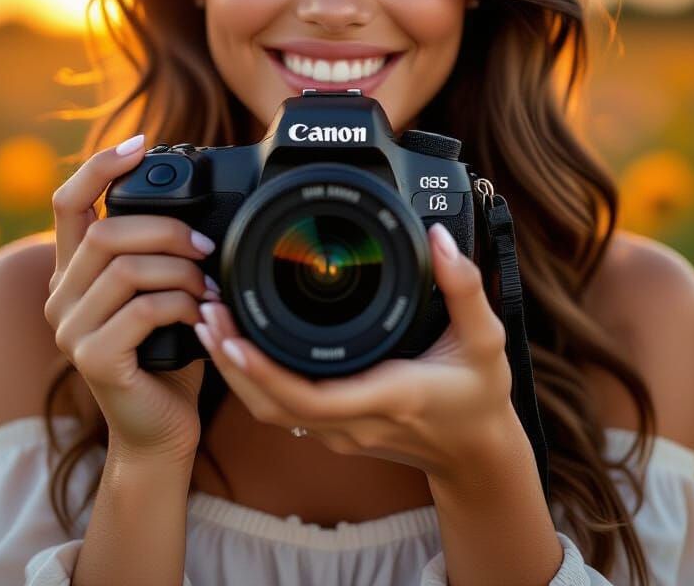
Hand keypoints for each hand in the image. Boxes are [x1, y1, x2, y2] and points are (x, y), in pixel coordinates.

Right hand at [44, 135, 218, 465]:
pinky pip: (142, 309)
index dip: (98, 166)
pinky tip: (200, 314)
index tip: (140, 143)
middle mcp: (60, 296)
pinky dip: (181, 304)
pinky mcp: (93, 359)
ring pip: (125, 269)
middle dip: (165, 229)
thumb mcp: (157, 292)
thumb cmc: (166, 354)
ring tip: (209, 287)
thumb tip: (196, 210)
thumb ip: (155, 253)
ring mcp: (70, 330)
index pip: (66, 202)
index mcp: (71, 272)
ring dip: (180, 270)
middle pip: (104, 233)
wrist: (160, 428)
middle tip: (207, 245)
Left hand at [194, 222, 519, 480]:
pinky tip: (238, 344)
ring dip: (235, 369)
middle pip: (272, 405)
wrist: (477, 455)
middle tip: (206, 310)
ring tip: (210, 320)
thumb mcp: (486, 339)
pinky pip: (282, 409)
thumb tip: (439, 238)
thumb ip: (465, 286)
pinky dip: (253, 377)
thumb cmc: (480, 396)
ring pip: (270, 410)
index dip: (263, 369)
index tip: (230, 334)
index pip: (310, 396)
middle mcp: (355, 421)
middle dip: (231, 361)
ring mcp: (340, 432)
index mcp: (389, 394)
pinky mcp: (334, 430)